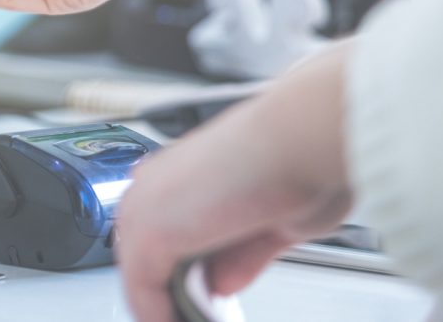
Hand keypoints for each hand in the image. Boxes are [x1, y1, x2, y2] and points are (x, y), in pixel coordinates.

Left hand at [116, 44, 352, 321]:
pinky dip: (159, 316)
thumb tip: (222, 282)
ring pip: (140, 273)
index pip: (163, 232)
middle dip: (170, 291)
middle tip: (195, 316)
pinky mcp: (150, 232)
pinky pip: (142, 290)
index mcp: (180, 173)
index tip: (200, 298)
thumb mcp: (275, 220)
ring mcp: (146, 206)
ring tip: (193, 321)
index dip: (180, 271)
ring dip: (164, 306)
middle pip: (143, 253)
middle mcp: (155, 184)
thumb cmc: (302, 160)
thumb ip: (241, 253)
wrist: (302, 138)